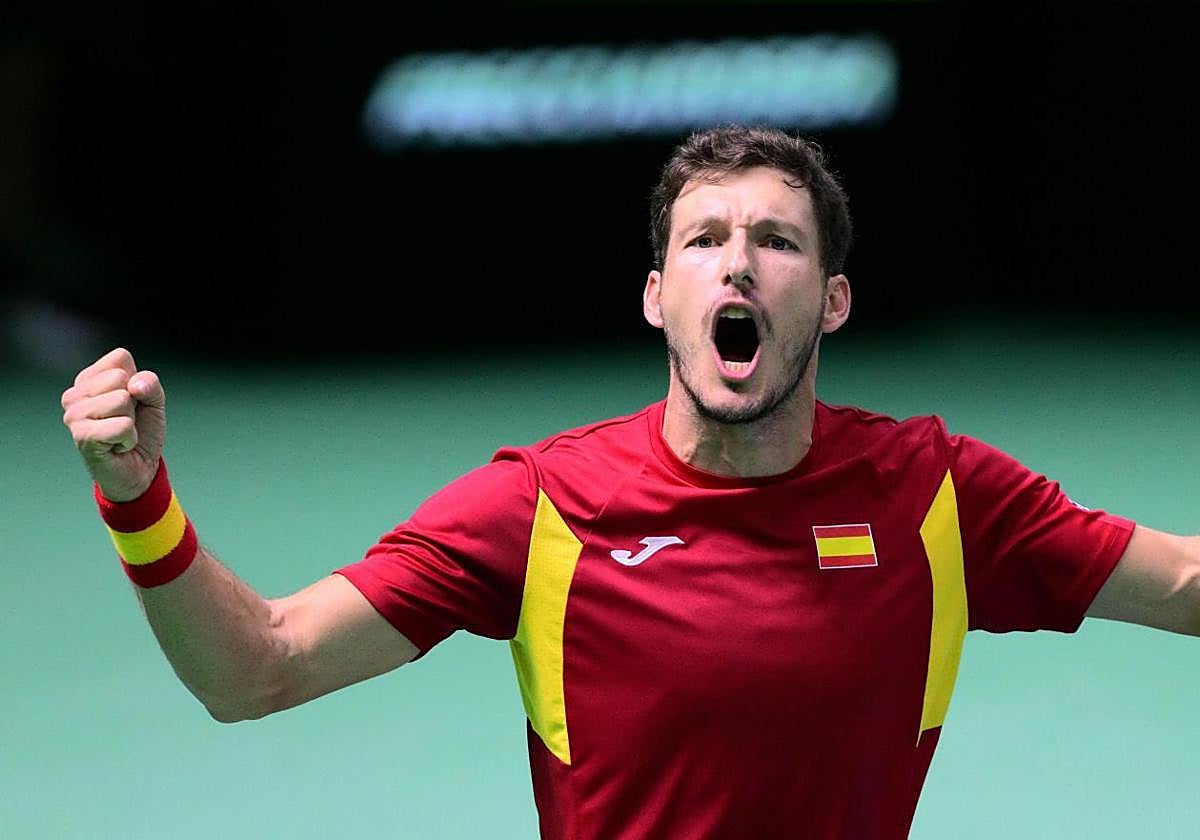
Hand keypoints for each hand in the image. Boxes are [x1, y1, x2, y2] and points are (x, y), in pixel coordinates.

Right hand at [62, 347, 166, 501]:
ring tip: (120, 434)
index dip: (137, 381)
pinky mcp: (82, 436)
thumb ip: (149, 384)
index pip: (120, 358)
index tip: (132, 402)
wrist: (139, 470)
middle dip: (134, 403)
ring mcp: (74, 415)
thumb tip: (133, 386)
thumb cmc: (142, 431)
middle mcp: (74, 394)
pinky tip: (117, 447)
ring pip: (121, 400)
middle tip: (126, 421)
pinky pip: (122, 426)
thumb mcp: (153, 401)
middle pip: (120, 378)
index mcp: (89, 379)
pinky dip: (130, 439)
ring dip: (131, 422)